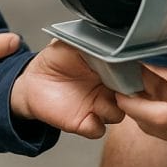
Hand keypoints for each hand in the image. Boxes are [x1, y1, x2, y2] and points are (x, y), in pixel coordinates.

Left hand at [10, 40, 125, 138]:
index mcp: (108, 68)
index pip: (130, 72)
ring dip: (113, 109)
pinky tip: (88, 115)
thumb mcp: (71, 43)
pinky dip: (95, 125)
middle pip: (130, 95)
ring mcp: (96, 106)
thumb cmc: (55, 59)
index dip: (133, 72)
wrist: (33, 80)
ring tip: (102, 100)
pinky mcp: (83, 122)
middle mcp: (106, 88)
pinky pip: (97, 129)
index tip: (132, 69)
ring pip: (118, 114)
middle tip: (120, 86)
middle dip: (129, 94)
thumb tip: (104, 38)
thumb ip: (89, 41)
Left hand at [116, 14, 166, 158]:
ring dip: (147, 115)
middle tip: (121, 85)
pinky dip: (161, 122)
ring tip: (137, 90)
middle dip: (135, 108)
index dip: (135, 105)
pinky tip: (159, 101)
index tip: (118, 90)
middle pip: (154, 128)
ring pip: (161, 135)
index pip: (159, 117)